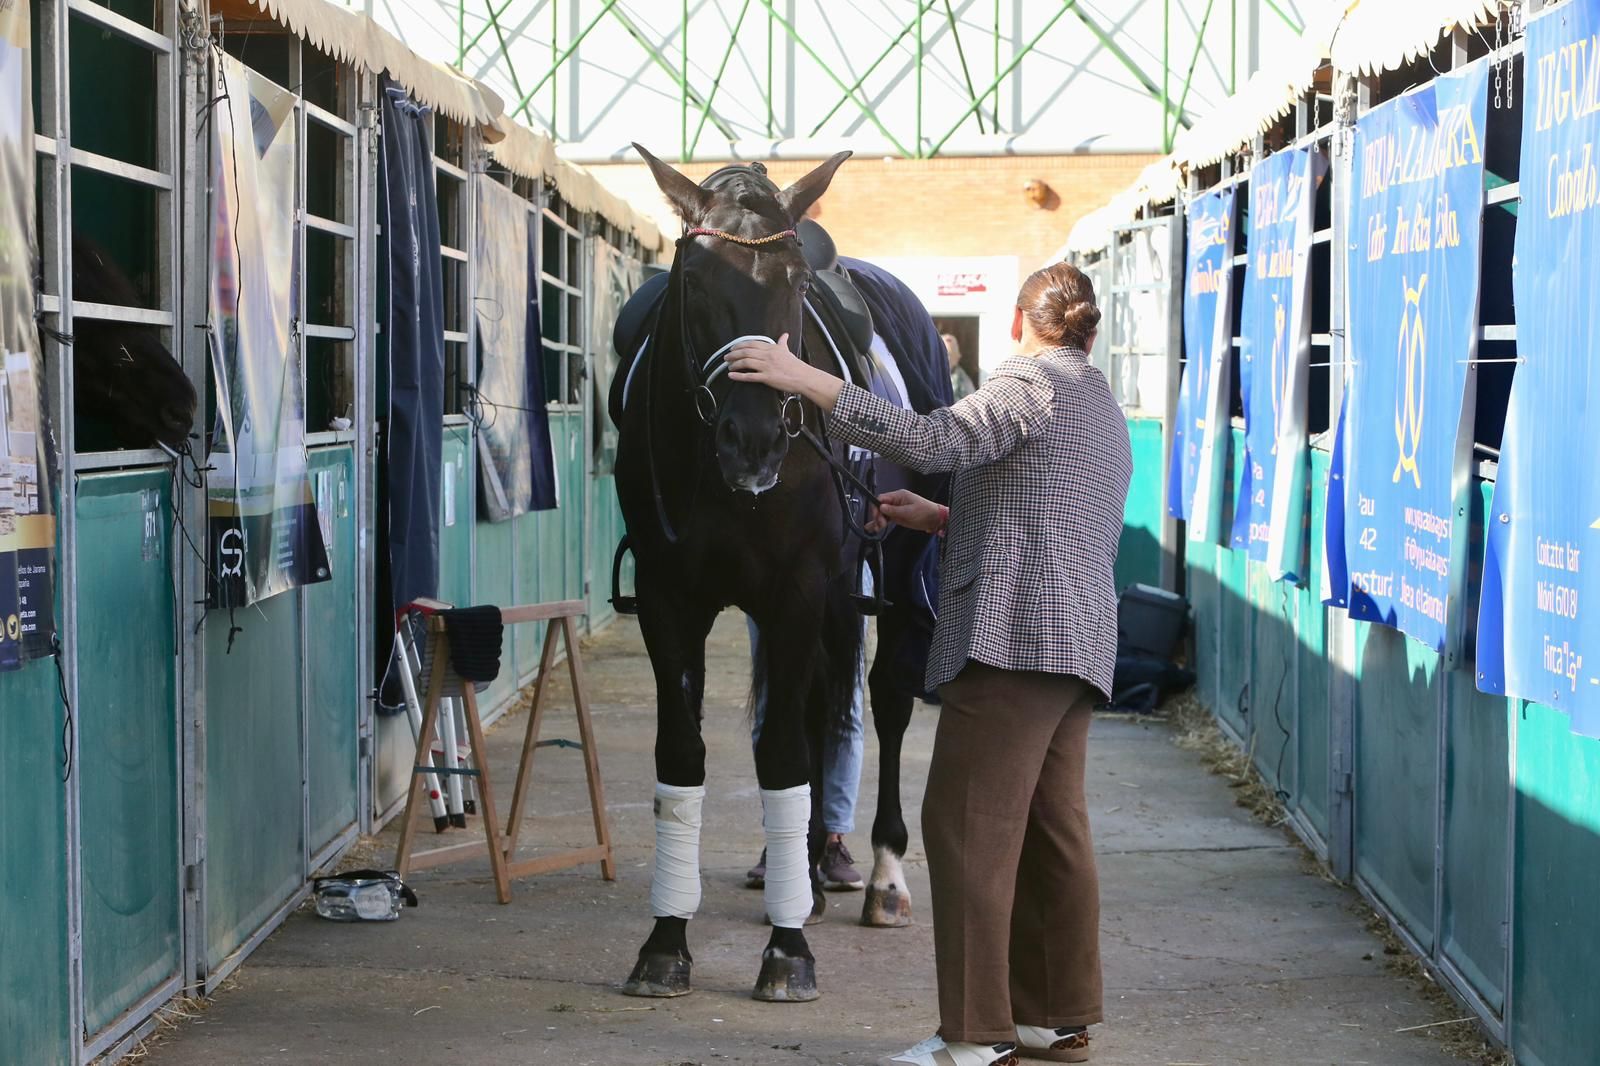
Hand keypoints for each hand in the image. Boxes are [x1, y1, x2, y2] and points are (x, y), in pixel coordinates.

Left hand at [725, 334, 843, 409]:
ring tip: (729, 366)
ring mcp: (767, 367)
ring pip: (746, 362)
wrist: (803, 377)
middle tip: (726, 357)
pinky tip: (731, 375)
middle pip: (746, 352)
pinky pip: (750, 376)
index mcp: (771, 348)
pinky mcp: (767, 378)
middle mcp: (768, 356)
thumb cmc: (795, 365)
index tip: (732, 348)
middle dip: (733, 354)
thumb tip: (785, 334)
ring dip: (735, 364)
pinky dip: (739, 376)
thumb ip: (783, 342)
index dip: (739, 345)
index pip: (752, 343)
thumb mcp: (787, 351)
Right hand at [869, 489, 942, 533]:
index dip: (877, 507)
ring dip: (878, 521)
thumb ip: (894, 510)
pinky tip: (875, 528)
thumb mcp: (909, 511)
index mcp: (899, 496)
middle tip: (880, 524)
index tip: (877, 516)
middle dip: (878, 516)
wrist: (934, 519)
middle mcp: (896, 502)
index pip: (882, 499)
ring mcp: (896, 509)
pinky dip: (881, 523)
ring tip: (878, 528)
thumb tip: (881, 507)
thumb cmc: (925, 511)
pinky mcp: (897, 517)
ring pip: (882, 514)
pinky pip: (886, 519)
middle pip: (880, 507)